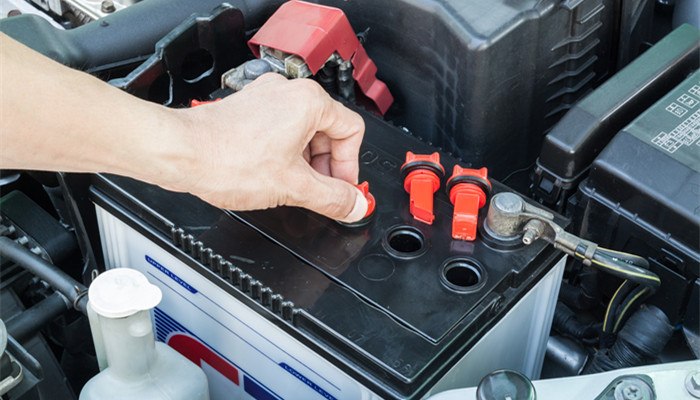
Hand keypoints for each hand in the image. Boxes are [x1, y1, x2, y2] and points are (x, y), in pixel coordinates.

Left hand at [170, 73, 367, 221]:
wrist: (180, 153)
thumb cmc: (225, 160)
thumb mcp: (293, 187)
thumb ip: (332, 198)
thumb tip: (354, 205)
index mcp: (308, 101)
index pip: (352, 132)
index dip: (350, 167)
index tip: (343, 189)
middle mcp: (287, 92)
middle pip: (328, 131)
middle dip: (326, 167)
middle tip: (319, 192)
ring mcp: (265, 98)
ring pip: (303, 132)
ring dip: (304, 162)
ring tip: (291, 186)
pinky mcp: (248, 109)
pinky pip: (280, 130)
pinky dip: (284, 154)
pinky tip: (271, 175)